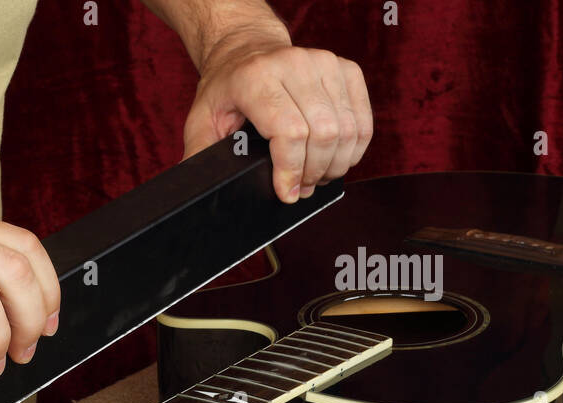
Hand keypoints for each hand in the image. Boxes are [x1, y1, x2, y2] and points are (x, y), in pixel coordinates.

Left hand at [182, 38, 372, 203]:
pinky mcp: (346, 69)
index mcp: (256, 77)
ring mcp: (325, 63)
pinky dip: (353, 148)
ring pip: (347, 130)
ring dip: (335, 164)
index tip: (287, 193)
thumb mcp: (201, 120)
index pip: (289, 131)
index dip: (291, 169)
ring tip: (315, 178)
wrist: (247, 49)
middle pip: (323, 134)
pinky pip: (362, 119)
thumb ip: (200, 154)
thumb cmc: (226, 89)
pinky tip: (335, 160)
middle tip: (300, 189)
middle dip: (313, 172)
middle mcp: (295, 65)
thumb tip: (200, 191)